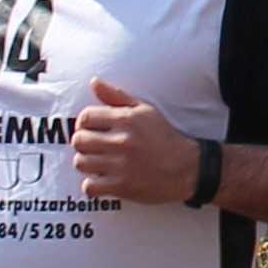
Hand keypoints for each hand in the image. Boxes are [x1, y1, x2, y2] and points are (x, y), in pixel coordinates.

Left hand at [71, 77, 199, 203]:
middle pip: (79, 140)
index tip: (91, 130)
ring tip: (97, 163)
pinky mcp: (122, 186)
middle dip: (83, 144)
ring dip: (86, 164)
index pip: (85, 117)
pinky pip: (90, 186)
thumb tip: (94, 82)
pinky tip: (102, 180)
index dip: (84, 123)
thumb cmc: (164, 138)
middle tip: (93, 148)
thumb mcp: (145, 111)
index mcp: (127, 119)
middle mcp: (122, 140)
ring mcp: (121, 165)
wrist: (188, 168)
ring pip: (80, 162)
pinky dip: (92, 186)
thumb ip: (117, 96)